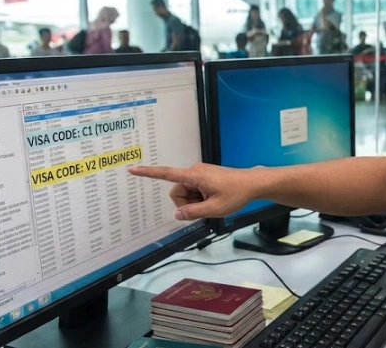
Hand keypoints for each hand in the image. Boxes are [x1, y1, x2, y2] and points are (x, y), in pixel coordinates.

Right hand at [128, 163, 257, 220]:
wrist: (253, 184)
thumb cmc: (236, 194)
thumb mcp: (214, 209)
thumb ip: (192, 213)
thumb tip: (176, 215)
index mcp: (194, 176)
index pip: (166, 174)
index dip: (148, 173)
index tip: (132, 169)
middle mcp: (194, 172)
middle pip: (177, 192)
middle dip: (186, 204)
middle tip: (206, 207)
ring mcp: (199, 174)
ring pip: (185, 194)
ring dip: (195, 202)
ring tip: (212, 202)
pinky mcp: (203, 177)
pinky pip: (193, 191)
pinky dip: (200, 199)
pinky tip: (213, 199)